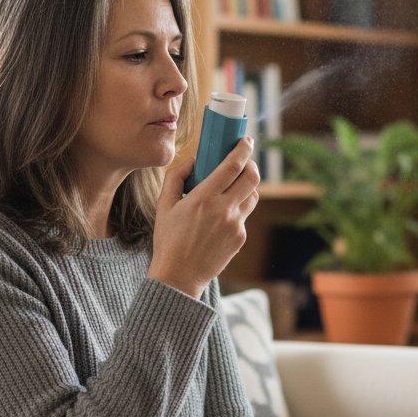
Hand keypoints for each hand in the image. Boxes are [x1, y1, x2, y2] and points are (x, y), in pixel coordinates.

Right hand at [147, 138, 259, 297]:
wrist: (179, 277)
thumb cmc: (168, 240)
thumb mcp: (164, 205)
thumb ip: (176, 176)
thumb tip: (194, 159)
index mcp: (203, 198)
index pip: (233, 166)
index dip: (243, 149)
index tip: (246, 140)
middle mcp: (223, 210)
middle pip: (252, 177)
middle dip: (251, 164)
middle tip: (244, 160)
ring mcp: (235, 225)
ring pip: (253, 196)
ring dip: (248, 185)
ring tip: (235, 184)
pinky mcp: (240, 238)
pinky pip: (245, 215)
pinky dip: (238, 207)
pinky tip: (223, 212)